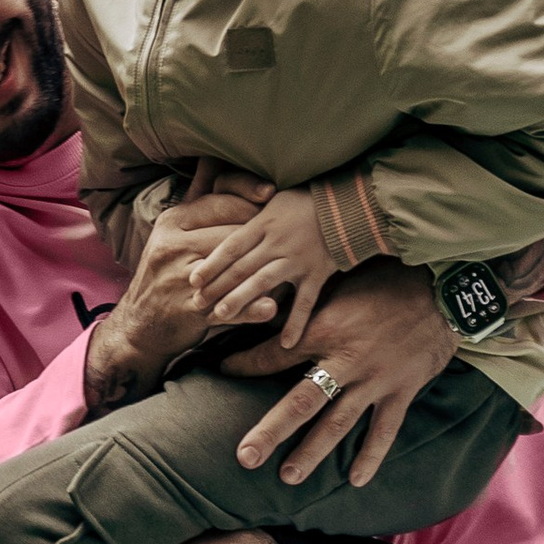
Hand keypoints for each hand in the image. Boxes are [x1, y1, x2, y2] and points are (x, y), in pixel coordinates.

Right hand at [82, 185, 272, 411]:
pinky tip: (271, 307)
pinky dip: (250, 309)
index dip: (246, 196)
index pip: (216, 201)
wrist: (139, 322)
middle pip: (229, 233)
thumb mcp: (173, 231)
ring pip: (232, 269)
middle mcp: (173, 246)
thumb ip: (197, 197)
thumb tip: (210, 158)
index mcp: (172, 222)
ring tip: (290, 263)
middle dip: (260, 233)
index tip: (272, 193)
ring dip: (263, 269)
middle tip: (289, 229)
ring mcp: (180, 279)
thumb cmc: (165, 271)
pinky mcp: (189, 310)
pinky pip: (227, 307)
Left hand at [185, 183, 336, 347]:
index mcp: (264, 223)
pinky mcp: (317, 274)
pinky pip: (305, 302)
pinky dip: (296, 322)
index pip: (231, 246)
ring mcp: (297, 260)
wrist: (351, 204)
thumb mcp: (274, 199)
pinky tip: (286, 344)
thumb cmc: (307, 199)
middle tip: (197, 303)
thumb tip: (220, 217)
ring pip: (264, 282)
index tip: (193, 279)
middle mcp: (277, 242)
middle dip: (217, 286)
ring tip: (221, 316)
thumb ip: (250, 213)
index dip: (211, 263)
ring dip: (241, 300)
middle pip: (241, 267)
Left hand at [221, 259, 452, 485]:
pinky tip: (356, 480)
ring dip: (313, 452)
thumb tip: (266, 310)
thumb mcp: (339, 287)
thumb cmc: (385, 282)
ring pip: (338, 423)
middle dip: (271, 431)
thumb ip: (306, 309)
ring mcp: (375, 381)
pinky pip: (385, 430)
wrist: (441, 289)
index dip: (244, 364)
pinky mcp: (402, 391)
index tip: (221, 371)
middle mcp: (346, 361)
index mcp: (325, 330)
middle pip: (301, 403)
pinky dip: (371, 455)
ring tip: (289, 477)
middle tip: (245, 457)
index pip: (274, 354)